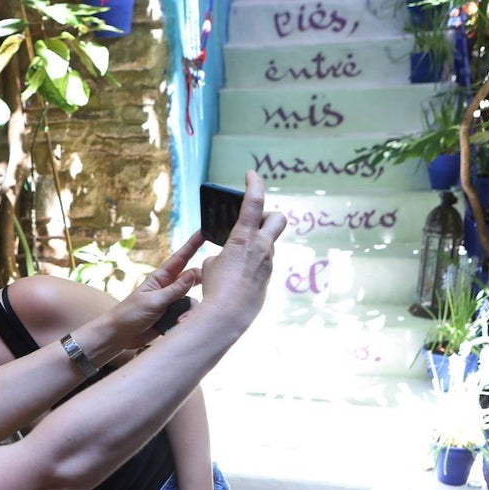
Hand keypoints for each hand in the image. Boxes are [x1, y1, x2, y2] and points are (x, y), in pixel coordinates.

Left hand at [105, 230, 205, 350]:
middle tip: (212, 283)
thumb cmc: (130, 314)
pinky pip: (187, 314)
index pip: (180, 259)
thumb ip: (175, 290)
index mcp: (160, 278)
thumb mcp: (154, 301)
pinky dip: (186, 319)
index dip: (192, 245)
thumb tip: (194, 274)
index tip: (204, 232)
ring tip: (180, 319)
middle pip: (192, 278)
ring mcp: (171, 302)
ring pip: (192, 299)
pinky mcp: (172, 316)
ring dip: (190, 309)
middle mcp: (168, 288)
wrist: (119, 337)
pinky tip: (179, 325)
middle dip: (202, 281)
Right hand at [198, 171, 285, 332]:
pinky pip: (261, 264)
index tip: (251, 174)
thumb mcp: (210, 266)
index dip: (253, 184)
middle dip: (268, 216)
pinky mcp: (267, 279)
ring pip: (268, 245)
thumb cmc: (215, 288)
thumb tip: (226, 261)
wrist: (228, 315)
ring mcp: (268, 264)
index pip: (253, 202)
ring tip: (235, 255)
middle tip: (253, 221)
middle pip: (278, 219)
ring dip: (255, 245)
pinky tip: (236, 276)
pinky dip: (250, 265)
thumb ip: (222, 256)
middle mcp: (262, 248)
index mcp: (244, 238)